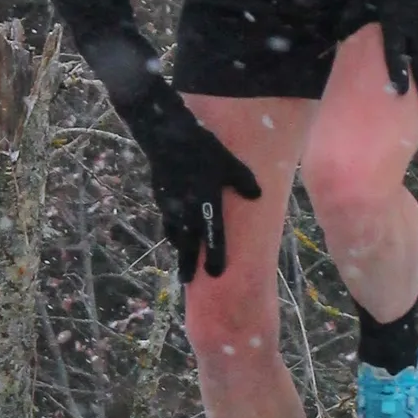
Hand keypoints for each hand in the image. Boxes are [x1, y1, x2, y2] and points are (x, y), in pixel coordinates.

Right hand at [123, 84, 262, 281]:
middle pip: (187, 242)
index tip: (216, 274)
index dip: (215, 254)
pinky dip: (172, 229)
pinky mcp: (161, 196)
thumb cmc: (202, 149)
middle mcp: (187, 208)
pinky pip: (168, 219)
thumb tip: (257, 195)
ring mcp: (171, 204)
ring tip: (181, 259)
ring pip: (175, 232)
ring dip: (178, 247)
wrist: (166, 136)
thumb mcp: (229, 162)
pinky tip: (174, 232)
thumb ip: (243, 181)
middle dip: (187, 263)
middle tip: (186, 280)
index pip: (213, 235)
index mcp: (206, 202)